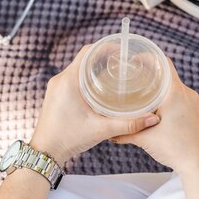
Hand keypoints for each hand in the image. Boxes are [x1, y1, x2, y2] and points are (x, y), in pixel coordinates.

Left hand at [29, 45, 159, 165]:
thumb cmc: (68, 139)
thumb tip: (152, 119)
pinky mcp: (55, 94)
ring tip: (114, 73)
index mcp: (68, 81)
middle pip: (83, 59)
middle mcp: (60, 80)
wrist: (45, 151)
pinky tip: (99, 87)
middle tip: (122, 63)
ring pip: (77, 69)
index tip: (121, 51)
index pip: (87, 52)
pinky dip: (86, 78)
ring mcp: (55, 87)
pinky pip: (72, 78)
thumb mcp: (101, 130)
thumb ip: (128, 124)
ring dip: (94, 68)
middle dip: (103, 58)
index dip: (105, 47)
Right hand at [111, 60, 198, 173]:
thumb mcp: (145, 139)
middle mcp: (186, 93)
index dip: (148, 57)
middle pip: (166, 73)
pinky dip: (164, 94)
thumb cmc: (176, 149)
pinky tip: (151, 104)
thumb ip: (126, 133)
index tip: (133, 59)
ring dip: (157, 84)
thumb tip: (108, 133)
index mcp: (174, 93)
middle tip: (131, 74)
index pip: (163, 63)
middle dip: (149, 71)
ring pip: (172, 84)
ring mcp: (191, 102)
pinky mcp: (192, 110)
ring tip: (138, 88)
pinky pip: (177, 94)